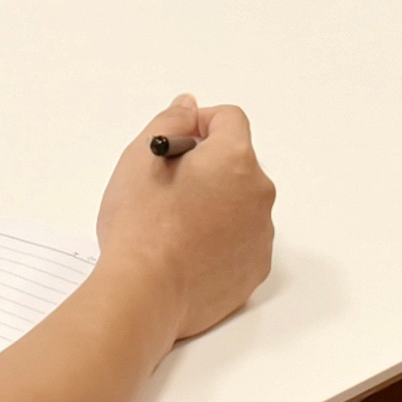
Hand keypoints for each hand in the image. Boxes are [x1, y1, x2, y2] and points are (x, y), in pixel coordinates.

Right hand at [97, 96, 275, 342]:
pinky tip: (189, 252)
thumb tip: (189, 107)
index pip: (229, 120)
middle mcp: (259, 193)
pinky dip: (222, 240)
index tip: (176, 144)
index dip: (199, 125)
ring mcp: (261, 234)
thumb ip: (170, 122)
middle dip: (207, 168)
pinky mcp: (255, 268)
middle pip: (237, 163)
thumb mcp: (141, 159)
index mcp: (235, 159)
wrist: (146, 293)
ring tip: (175, 226)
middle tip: (168, 189)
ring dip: (217, 205)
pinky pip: (242, 241)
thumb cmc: (141, 226)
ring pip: (240, 203)